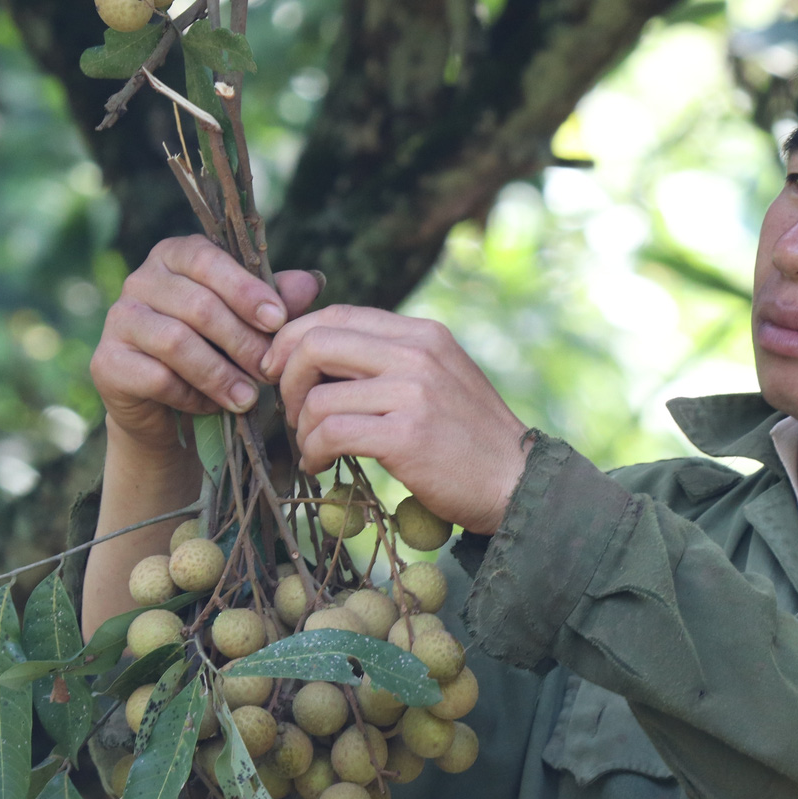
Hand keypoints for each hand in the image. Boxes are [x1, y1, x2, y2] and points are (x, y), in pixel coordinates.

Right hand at [89, 235, 320, 452]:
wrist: (166, 408)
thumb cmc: (215, 352)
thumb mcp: (250, 324)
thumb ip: (278, 301)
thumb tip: (312, 282)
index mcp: (175, 256)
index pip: (209, 260)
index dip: (245, 290)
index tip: (278, 320)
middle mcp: (140, 279)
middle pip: (197, 306)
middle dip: (241, 342)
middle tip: (269, 371)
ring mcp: (118, 319)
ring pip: (176, 342)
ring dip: (220, 374)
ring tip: (248, 398)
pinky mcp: (106, 362)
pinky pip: (157, 377)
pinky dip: (191, 395)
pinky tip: (211, 406)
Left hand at [261, 307, 529, 534]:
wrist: (517, 483)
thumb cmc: (471, 439)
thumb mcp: (440, 378)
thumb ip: (393, 360)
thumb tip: (322, 357)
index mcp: (422, 333)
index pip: (338, 315)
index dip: (294, 339)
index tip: (280, 370)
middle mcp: (417, 353)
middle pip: (316, 344)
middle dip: (287, 380)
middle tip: (292, 414)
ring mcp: (413, 392)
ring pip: (319, 396)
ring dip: (301, 428)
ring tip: (312, 448)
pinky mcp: (406, 435)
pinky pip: (332, 434)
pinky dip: (313, 452)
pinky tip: (321, 465)